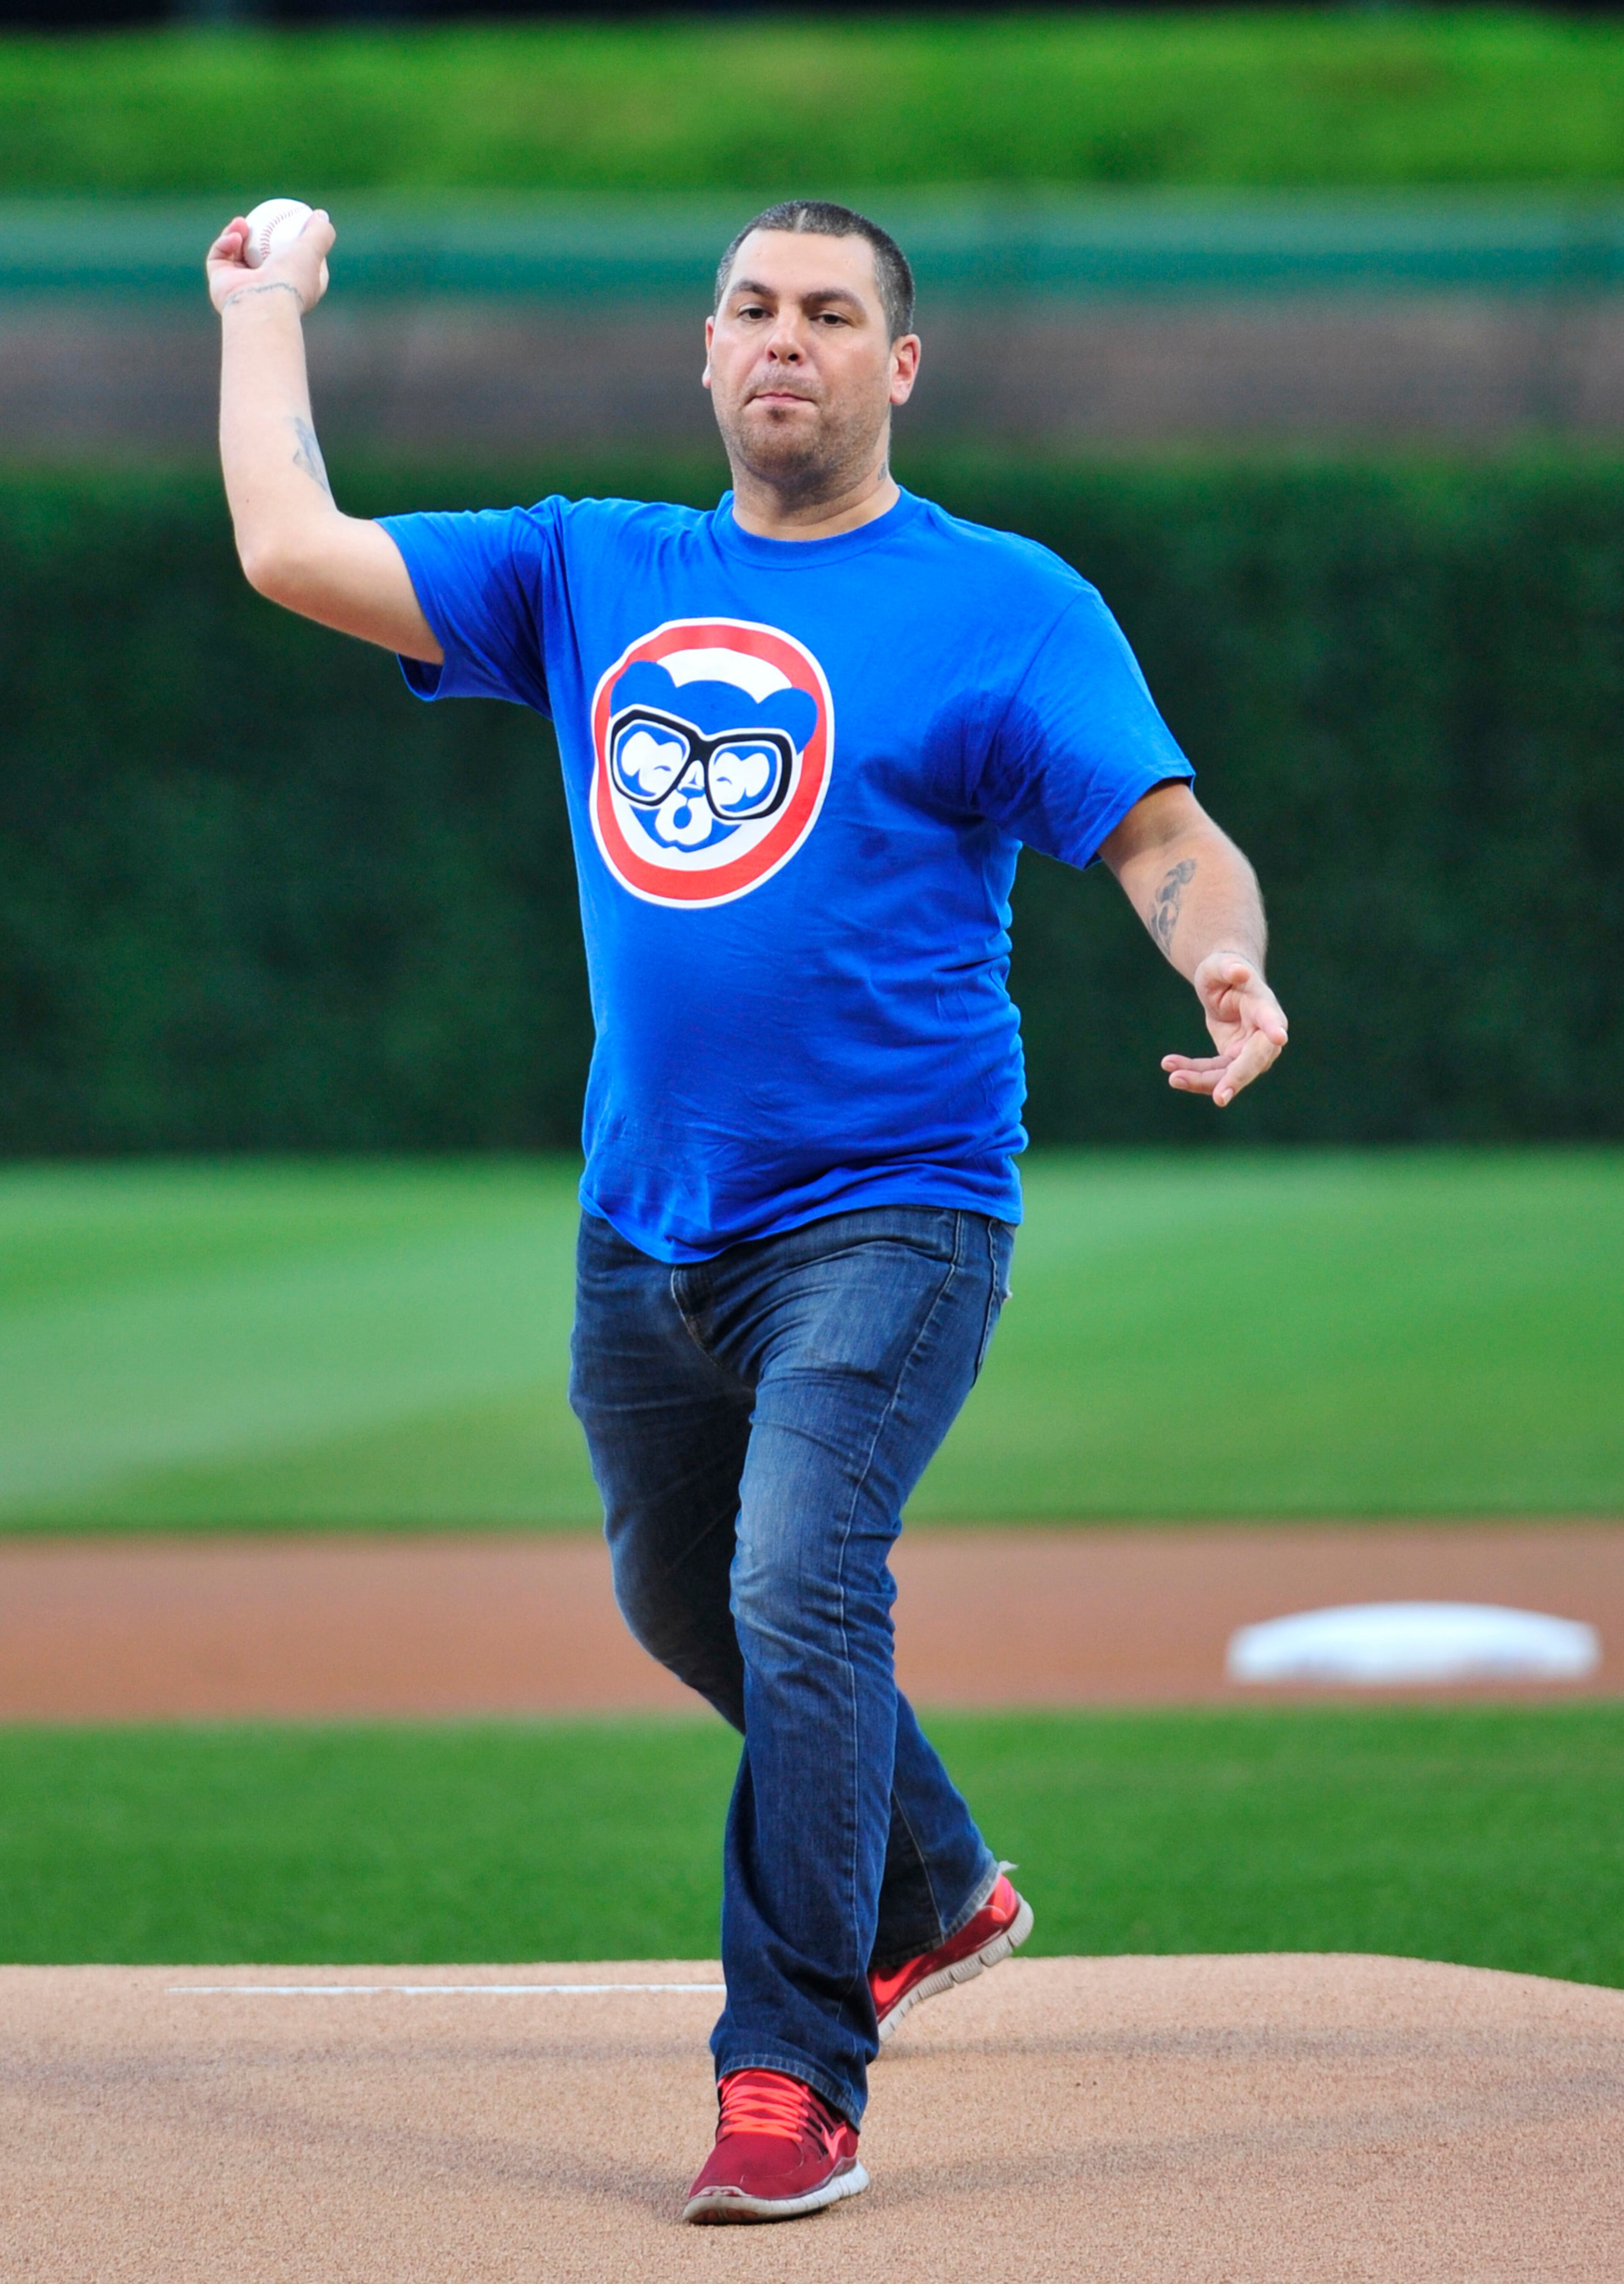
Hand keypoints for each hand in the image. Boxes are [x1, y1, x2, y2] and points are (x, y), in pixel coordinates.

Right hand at [206, 210, 332, 317]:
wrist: (261, 304)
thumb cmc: (289, 280)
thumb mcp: (312, 251)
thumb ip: (321, 234)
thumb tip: (321, 215)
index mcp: (294, 288)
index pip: (297, 263)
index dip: (295, 243)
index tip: (293, 223)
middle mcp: (269, 290)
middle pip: (263, 255)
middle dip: (259, 234)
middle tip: (260, 216)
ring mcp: (244, 287)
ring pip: (238, 253)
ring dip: (238, 233)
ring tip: (242, 224)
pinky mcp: (222, 283)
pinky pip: (220, 257)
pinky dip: (225, 243)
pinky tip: (234, 237)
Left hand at [1161, 953, 1287, 1107]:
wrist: (1223, 983)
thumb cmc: (1223, 969)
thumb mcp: (1219, 965)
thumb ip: (1228, 967)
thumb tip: (1239, 971)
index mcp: (1264, 1006)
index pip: (1270, 1019)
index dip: (1273, 1028)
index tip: (1279, 1038)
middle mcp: (1264, 1033)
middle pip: (1253, 1061)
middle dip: (1236, 1080)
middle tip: (1219, 1099)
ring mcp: (1249, 1050)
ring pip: (1229, 1074)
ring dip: (1201, 1080)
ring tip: (1173, 1077)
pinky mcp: (1232, 1059)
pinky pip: (1213, 1072)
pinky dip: (1191, 1072)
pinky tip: (1169, 1064)